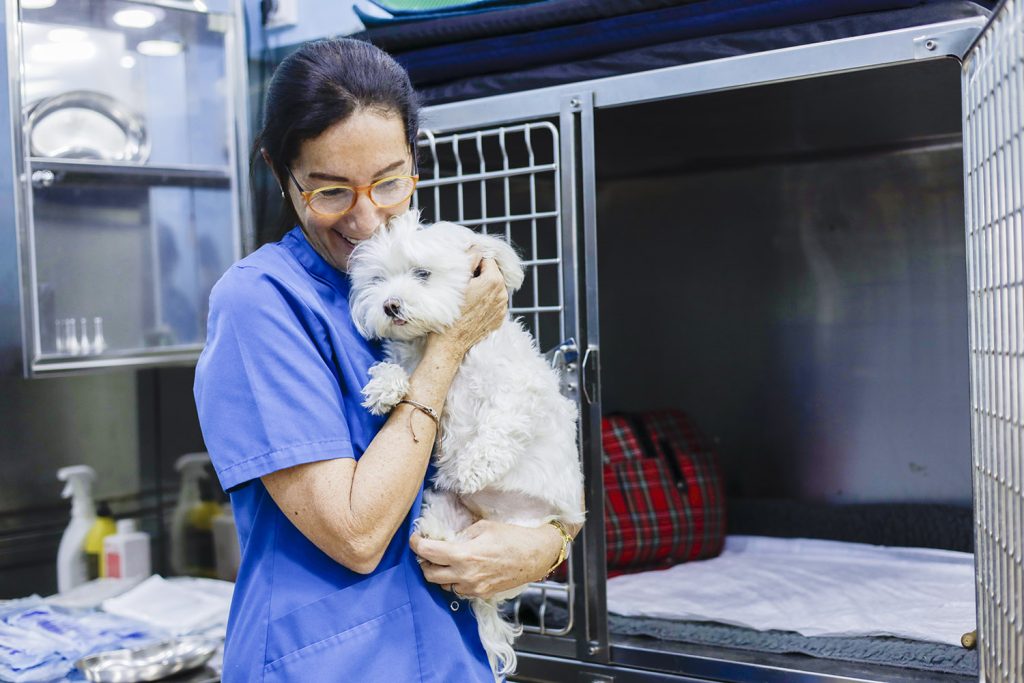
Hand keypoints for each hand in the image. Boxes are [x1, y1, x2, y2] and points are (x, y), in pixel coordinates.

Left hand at [410, 519, 562, 598]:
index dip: (416, 544)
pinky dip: (453, 580)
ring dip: (438, 572)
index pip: (428, 553)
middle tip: (426, 550)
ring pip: (442, 584)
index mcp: (464, 555)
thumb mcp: (483, 526)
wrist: (536, 556)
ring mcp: (473, 588)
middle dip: (424, 561)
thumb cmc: (512, 537)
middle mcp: (465, 575)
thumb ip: (461, 534)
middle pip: (429, 573)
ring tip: (443, 560)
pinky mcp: (480, 594)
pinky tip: (459, 569)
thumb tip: (447, 538)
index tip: (415, 538)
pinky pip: (457, 590)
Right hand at [430, 256, 506, 358]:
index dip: (473, 261)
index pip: (487, 259)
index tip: (462, 271)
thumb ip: (469, 259)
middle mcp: (503, 294)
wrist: (449, 345)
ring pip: (492, 288)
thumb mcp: (454, 280)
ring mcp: (502, 309)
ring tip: (465, 297)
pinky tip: (470, 308)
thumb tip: (476, 247)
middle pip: (492, 273)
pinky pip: (492, 303)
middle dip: (479, 274)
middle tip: (461, 284)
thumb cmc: (449, 313)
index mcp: (494, 281)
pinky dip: (483, 302)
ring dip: (481, 288)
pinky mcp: (498, 320)